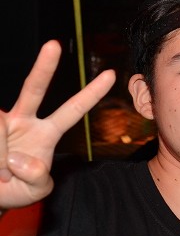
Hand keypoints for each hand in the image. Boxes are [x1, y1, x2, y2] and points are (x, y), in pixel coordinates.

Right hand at [0, 40, 114, 208]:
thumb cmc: (14, 190)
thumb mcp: (35, 190)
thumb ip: (37, 178)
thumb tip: (18, 158)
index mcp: (46, 133)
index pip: (72, 110)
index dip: (91, 94)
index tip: (112, 74)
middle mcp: (24, 120)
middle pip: (34, 89)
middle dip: (44, 67)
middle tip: (54, 45)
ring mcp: (1, 122)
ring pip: (1, 128)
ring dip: (0, 159)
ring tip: (0, 176)